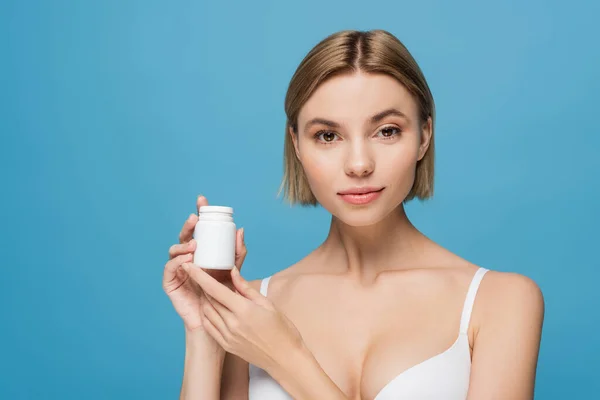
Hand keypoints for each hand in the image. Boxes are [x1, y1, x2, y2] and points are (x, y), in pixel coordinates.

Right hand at [163, 195, 247, 333]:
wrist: (215, 319)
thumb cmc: (222, 293)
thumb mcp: (233, 270)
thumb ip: (237, 252)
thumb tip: (240, 229)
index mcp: (200, 251)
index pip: (198, 229)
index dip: (198, 213)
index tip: (202, 200)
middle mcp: (186, 257)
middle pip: (184, 236)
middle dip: (188, 225)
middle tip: (195, 219)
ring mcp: (177, 269)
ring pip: (174, 250)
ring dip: (183, 244)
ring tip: (195, 245)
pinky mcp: (170, 282)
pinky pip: (170, 269)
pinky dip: (177, 262)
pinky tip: (186, 259)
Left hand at [181, 262, 304, 372]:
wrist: (285, 359)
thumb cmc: (282, 330)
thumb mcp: (267, 304)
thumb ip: (245, 288)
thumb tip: (232, 272)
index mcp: (243, 310)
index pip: (214, 289)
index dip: (199, 276)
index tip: (189, 266)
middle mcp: (232, 324)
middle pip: (209, 299)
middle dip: (202, 285)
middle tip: (201, 274)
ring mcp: (227, 336)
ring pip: (207, 312)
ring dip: (204, 299)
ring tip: (207, 290)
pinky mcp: (226, 345)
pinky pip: (209, 326)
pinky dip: (207, 314)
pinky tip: (211, 308)